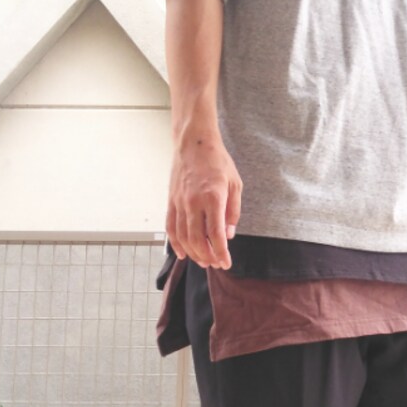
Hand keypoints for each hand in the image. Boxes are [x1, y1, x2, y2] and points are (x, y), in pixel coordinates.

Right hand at [165, 136, 242, 268]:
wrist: (194, 143)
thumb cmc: (217, 161)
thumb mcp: (235, 185)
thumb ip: (233, 212)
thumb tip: (229, 235)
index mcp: (213, 198)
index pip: (216, 234)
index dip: (221, 253)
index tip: (226, 263)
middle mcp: (193, 202)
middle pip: (198, 240)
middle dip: (207, 257)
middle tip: (216, 264)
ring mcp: (179, 203)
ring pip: (183, 237)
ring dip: (193, 253)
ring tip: (204, 261)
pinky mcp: (171, 201)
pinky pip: (171, 227)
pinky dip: (175, 243)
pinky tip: (183, 253)